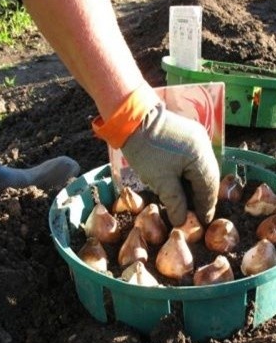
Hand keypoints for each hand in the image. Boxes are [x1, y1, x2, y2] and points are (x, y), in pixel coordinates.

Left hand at [121, 103, 219, 226]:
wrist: (133, 120)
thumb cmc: (146, 151)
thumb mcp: (161, 181)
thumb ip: (175, 203)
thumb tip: (182, 221)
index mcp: (201, 156)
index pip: (208, 187)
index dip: (205, 207)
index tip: (203, 222)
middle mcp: (204, 146)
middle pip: (208, 177)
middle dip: (201, 197)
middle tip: (196, 215)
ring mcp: (197, 138)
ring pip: (201, 168)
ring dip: (195, 186)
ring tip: (188, 203)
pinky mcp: (188, 135)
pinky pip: (194, 159)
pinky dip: (190, 174)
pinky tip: (183, 184)